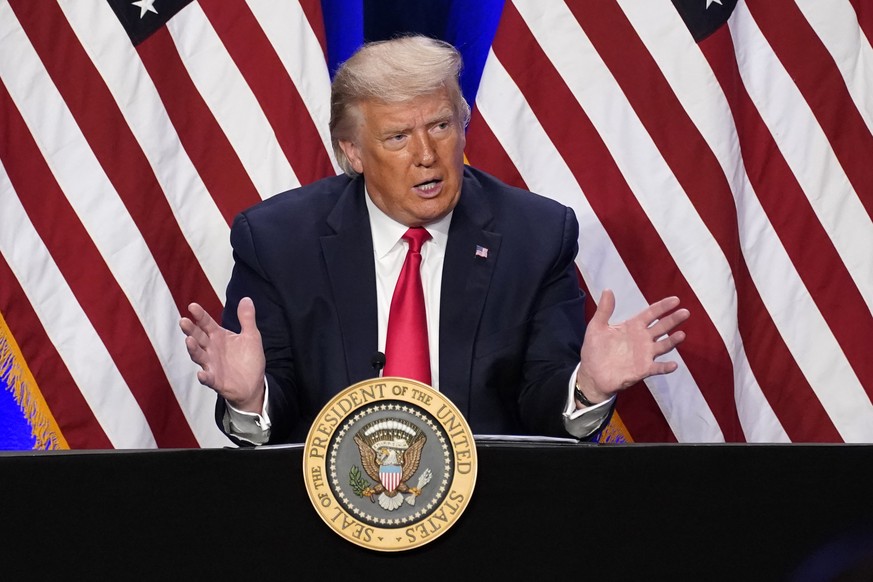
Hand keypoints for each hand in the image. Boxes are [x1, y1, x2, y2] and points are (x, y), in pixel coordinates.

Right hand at [179, 297, 265, 412]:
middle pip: (198, 337)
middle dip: (191, 330)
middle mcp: (211, 349)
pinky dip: (204, 377)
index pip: (206, 323)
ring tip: (189, 341)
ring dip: (193, 349)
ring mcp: (211, 365)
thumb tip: (246, 299)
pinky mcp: (216, 381)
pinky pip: (208, 379)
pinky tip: (201, 374)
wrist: (254, 384)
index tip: (192, 306)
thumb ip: (247, 319)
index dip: (200, 315)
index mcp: (218, 337)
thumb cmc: (249, 359)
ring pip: (199, 356)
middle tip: (183, 321)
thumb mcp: (251, 336)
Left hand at [575, 289, 689, 404]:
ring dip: (672, 341)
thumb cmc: (595, 349)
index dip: (663, 306)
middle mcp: (642, 339)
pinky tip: (673, 365)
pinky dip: (665, 367)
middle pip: (662, 327)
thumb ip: (604, 310)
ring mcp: (645, 354)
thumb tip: (608, 290)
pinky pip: (657, 368)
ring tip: (681, 335)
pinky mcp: (643, 369)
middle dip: (673, 320)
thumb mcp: (596, 327)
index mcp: (633, 326)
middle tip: (685, 312)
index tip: (676, 300)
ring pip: (663, 346)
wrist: (592, 374)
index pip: (651, 313)